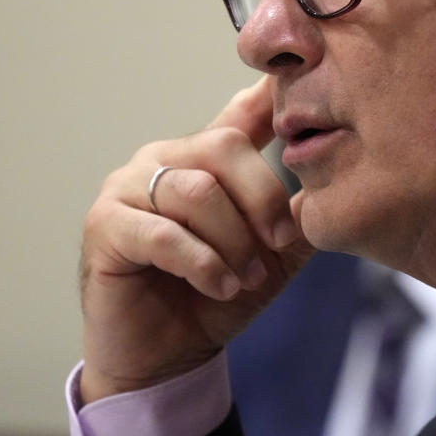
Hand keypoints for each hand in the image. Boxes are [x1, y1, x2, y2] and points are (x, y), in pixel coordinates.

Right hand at [78, 77, 313, 402]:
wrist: (166, 358)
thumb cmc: (217, 296)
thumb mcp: (273, 256)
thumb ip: (297, 215)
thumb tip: (331, 181)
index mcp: (207, 157)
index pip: (241, 112)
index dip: (269, 91)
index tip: (296, 77)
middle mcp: (165, 158)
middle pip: (224, 146)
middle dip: (263, 198)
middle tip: (278, 244)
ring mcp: (129, 186)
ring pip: (197, 191)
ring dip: (233, 242)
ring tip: (246, 280)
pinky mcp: (105, 225)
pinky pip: (163, 233)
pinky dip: (202, 263)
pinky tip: (220, 286)